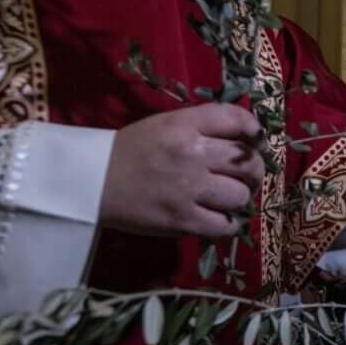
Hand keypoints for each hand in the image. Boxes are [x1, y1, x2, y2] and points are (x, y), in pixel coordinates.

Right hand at [98, 103, 265, 237]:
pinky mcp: (182, 220)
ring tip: (227, 199)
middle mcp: (192, 154)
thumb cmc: (128, 151)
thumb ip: (201, 127)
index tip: (255, 141)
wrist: (90, 181)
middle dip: (252, 170)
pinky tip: (218, 219)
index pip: (237, 119)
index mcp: (185, 125)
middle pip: (247, 162)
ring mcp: (188, 188)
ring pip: (240, 195)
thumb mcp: (164, 125)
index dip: (254, 131)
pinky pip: (225, 225)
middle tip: (244, 177)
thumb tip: (244, 138)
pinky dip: (227, 224)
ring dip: (239, 198)